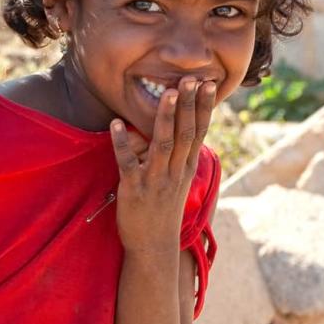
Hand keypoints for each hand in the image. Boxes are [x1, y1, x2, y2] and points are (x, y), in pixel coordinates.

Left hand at [109, 76, 215, 253]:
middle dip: (189, 104)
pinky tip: (115, 123)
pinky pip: (127, 161)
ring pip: (163, 144)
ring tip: (167, 93)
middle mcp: (175, 171)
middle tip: (192, 77)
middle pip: (186, 132)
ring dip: (165, 118)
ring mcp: (155, 179)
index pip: (199, 131)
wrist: (153, 246)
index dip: (203, 106)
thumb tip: (179, 128)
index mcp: (186, 167)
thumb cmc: (163, 209)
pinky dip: (121, 142)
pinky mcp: (134, 188)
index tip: (208, 82)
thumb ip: (178, 155)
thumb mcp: (176, 180)